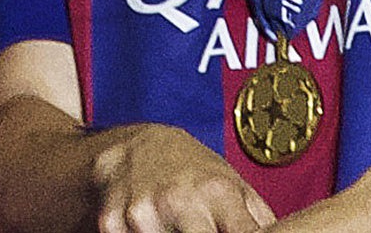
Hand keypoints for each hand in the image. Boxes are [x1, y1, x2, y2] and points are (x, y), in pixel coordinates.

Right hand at [86, 121, 273, 232]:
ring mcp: (143, 214)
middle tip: (203, 227)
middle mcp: (179, 201)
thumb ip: (259, 219)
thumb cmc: (192, 170)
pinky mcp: (112, 224)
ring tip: (175, 225)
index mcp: (217, 192)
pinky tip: (149, 227)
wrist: (133, 145)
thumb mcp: (233, 184)